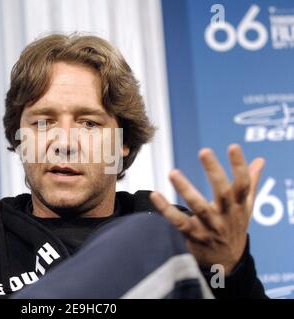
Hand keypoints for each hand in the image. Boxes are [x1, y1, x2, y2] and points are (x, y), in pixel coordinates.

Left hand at [150, 144, 264, 273]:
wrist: (226, 263)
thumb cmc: (234, 227)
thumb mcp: (246, 207)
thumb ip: (250, 182)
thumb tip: (259, 160)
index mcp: (239, 206)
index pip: (243, 184)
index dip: (240, 166)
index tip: (233, 147)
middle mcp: (226, 216)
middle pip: (222, 192)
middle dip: (214, 172)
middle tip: (204, 151)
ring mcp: (209, 227)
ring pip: (198, 207)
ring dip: (186, 189)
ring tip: (173, 172)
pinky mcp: (192, 235)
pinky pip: (177, 221)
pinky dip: (165, 209)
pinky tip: (154, 195)